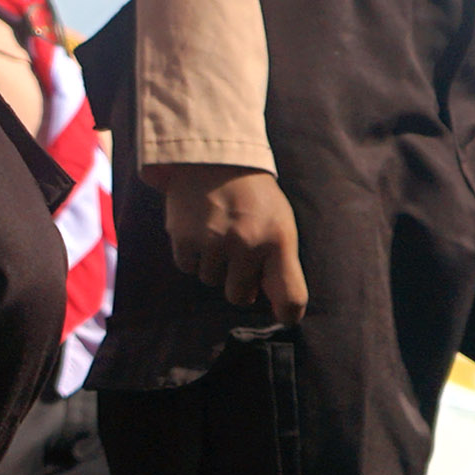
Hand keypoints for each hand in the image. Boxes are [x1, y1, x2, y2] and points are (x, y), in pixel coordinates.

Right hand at [152, 163, 309, 320]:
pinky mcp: (184, 237)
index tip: (281, 316)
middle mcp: (247, 243)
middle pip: (239, 297)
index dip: (287, 314)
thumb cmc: (253, 197)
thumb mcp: (279, 223)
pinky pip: (188, 267)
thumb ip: (280, 264)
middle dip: (238, 282)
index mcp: (278, 239)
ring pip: (211, 281)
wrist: (214, 157)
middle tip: (236, 254)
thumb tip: (278, 310)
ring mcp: (213, 241)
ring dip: (213, 265)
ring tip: (217, 233)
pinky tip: (199, 231)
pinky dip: (192, 255)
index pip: (290, 296)